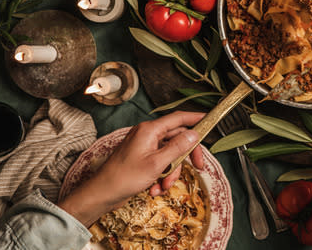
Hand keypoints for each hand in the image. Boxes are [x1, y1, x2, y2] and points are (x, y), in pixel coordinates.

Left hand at [57, 111, 204, 226]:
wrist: (102, 194)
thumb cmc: (124, 177)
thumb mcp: (157, 163)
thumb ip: (178, 147)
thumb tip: (194, 133)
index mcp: (150, 130)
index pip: (179, 118)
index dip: (196, 118)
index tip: (210, 119)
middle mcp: (148, 135)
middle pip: (178, 139)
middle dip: (185, 158)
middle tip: (198, 168)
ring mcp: (144, 147)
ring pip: (170, 155)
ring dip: (171, 172)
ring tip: (163, 186)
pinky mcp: (142, 159)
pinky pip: (160, 164)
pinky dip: (161, 176)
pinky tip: (154, 188)